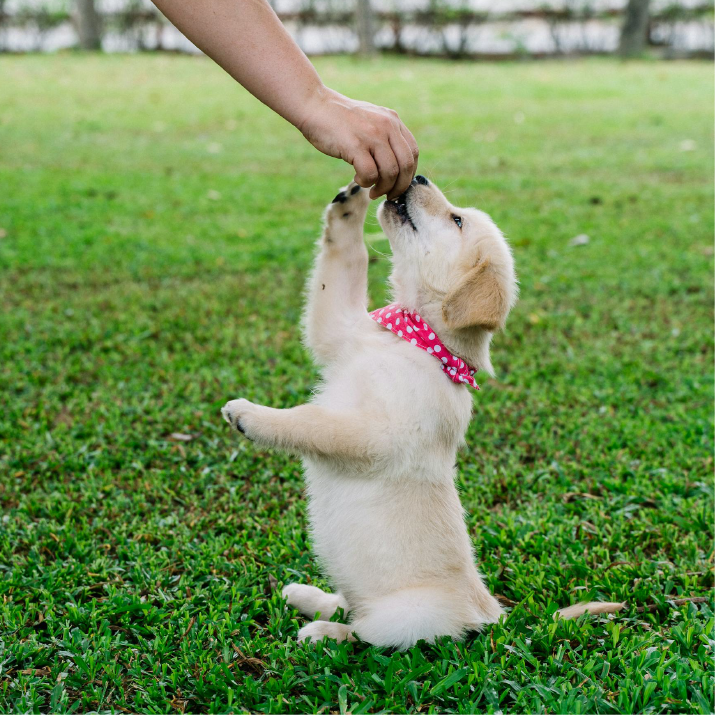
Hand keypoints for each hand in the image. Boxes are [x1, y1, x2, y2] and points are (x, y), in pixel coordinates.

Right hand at [298, 87, 418, 199]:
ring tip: (372, 190)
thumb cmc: (340, 120)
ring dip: (382, 188)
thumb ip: (385, 137)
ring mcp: (372, 135)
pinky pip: (370, 174)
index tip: (397, 185)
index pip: (412, 153)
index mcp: (393, 121)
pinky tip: (358, 179)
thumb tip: (396, 168)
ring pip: (390, 172)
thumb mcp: (370, 121)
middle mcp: (386, 126)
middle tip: (388, 196)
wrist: (314, 105)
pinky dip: (366, 183)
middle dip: (399, 187)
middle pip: (405, 165)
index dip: (408, 175)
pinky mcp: (355, 145)